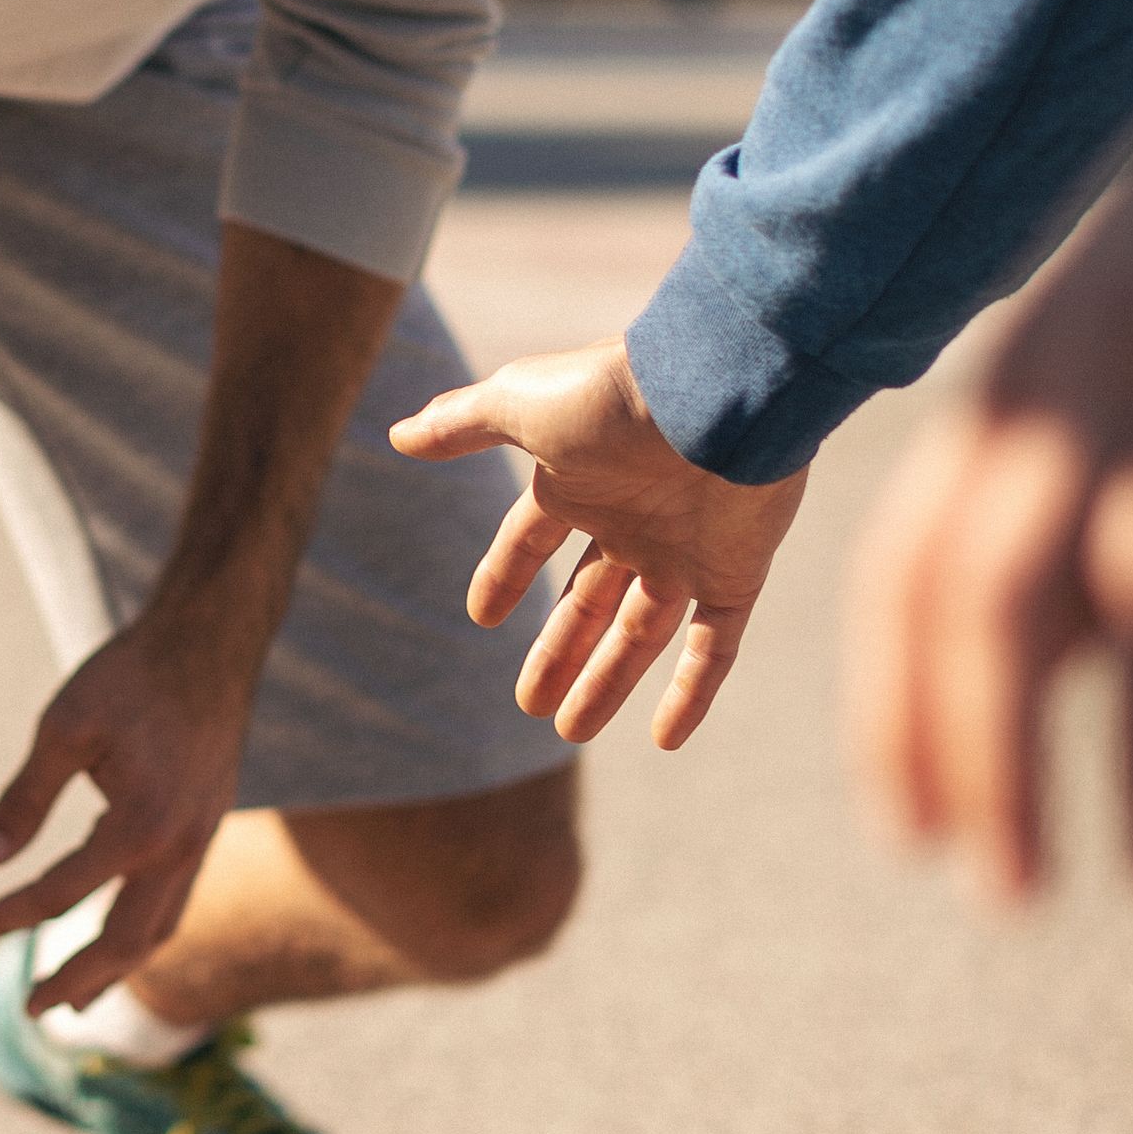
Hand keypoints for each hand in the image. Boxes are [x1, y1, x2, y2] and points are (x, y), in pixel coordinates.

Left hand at [0, 604, 258, 1008]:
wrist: (211, 640)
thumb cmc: (132, 676)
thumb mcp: (63, 727)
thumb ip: (24, 799)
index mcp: (139, 827)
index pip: (57, 894)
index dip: (3, 916)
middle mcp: (178, 848)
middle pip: (123, 943)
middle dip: (74, 981)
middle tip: (30, 1011)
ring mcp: (201, 841)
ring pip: (159, 929)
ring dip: (117, 969)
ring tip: (77, 1000)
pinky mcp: (209, 828)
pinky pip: (176, 900)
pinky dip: (144, 931)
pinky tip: (118, 935)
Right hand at [392, 335, 808, 749]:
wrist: (717, 393)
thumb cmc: (611, 395)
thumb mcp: (518, 404)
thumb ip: (461, 423)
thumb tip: (398, 435)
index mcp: (580, 484)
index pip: (532, 541)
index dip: (505, 576)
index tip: (481, 619)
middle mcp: (630, 523)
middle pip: (585, 603)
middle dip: (556, 652)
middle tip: (529, 705)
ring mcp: (684, 552)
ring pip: (639, 635)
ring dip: (606, 683)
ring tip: (570, 730)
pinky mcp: (734, 575)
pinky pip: (714, 648)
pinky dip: (692, 693)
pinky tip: (665, 740)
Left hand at [850, 110, 1132, 897]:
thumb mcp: (1090, 372)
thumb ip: (1047, 507)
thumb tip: (1033, 688)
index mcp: (1017, 387)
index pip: (914, 573)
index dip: (900, 714)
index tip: (910, 835)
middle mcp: (1100, 379)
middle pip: (998, 589)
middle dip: (984, 752)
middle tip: (1003, 896)